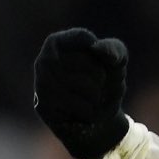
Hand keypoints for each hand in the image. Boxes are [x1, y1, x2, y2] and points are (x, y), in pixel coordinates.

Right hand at [33, 28, 129, 158]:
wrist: (102, 120)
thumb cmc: (107, 84)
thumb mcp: (117, 63)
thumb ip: (114, 49)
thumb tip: (97, 47)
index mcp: (58, 44)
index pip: (77, 38)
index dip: (94, 48)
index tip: (101, 57)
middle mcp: (44, 61)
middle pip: (79, 62)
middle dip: (99, 74)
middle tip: (101, 83)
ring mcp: (40, 84)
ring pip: (73, 84)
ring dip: (94, 94)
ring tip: (95, 98)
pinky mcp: (42, 106)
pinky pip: (69, 105)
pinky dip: (87, 110)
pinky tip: (86, 111)